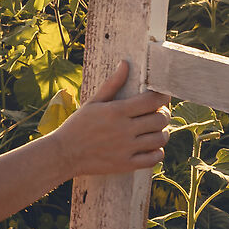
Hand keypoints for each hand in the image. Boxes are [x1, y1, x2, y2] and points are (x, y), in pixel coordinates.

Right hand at [44, 59, 171, 176]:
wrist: (64, 153)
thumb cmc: (77, 125)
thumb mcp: (93, 102)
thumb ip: (112, 83)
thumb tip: (125, 64)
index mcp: (117, 111)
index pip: (152, 100)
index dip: (163, 96)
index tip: (162, 96)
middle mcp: (124, 129)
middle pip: (160, 119)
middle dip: (164, 114)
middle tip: (159, 113)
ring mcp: (126, 148)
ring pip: (160, 139)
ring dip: (162, 133)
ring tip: (156, 131)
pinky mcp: (126, 164)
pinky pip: (154, 159)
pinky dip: (157, 152)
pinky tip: (151, 147)